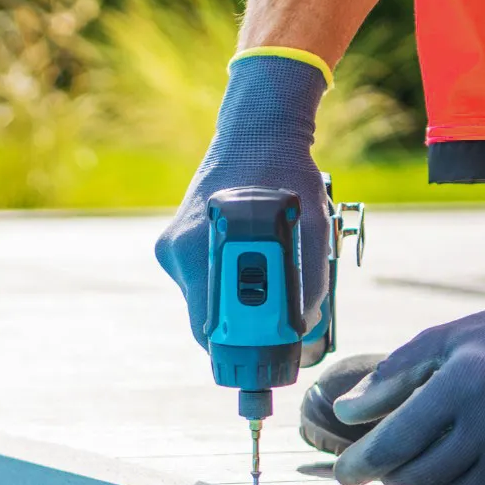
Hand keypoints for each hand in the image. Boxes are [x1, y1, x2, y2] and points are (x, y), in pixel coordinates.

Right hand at [154, 52, 332, 347]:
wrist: (258, 129)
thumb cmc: (288, 177)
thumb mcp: (313, 229)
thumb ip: (310, 283)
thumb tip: (305, 328)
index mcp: (200, 251)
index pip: (209, 331)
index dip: (240, 350)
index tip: (269, 355)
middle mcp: (178, 253)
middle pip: (205, 321)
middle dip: (241, 331)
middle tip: (279, 329)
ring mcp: (172, 248)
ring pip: (204, 301)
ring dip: (235, 304)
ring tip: (270, 283)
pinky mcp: (175, 242)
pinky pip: (201, 280)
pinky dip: (226, 282)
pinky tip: (251, 260)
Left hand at [331, 265, 484, 484]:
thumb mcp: (439, 341)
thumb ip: (390, 378)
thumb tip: (342, 413)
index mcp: (464, 383)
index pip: (398, 440)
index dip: (362, 463)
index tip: (343, 475)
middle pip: (421, 477)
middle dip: (394, 475)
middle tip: (390, 463)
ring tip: (424, 466)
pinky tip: (459, 474)